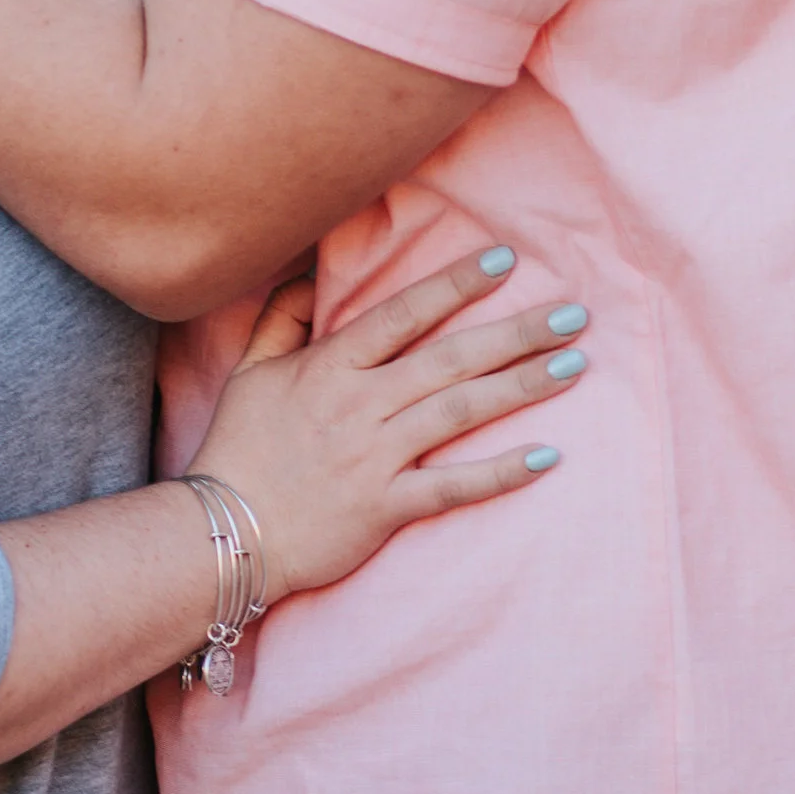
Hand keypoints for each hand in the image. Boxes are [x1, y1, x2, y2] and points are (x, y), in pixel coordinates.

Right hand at [188, 252, 584, 603]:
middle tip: (574, 313)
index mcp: (330, 367)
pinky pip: (452, 486)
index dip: (456, 284)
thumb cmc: (238, 449)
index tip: (506, 260)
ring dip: (520, 386)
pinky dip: (500, 472)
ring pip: (459, 411)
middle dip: (515, 332)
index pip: (403, 313)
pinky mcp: (385, 507)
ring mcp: (374, 457)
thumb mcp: (250, 372)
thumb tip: (309, 271)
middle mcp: (359, 405)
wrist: (221, 533)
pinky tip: (547, 456)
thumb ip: (283, 318)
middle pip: (449, 359)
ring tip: (573, 364)